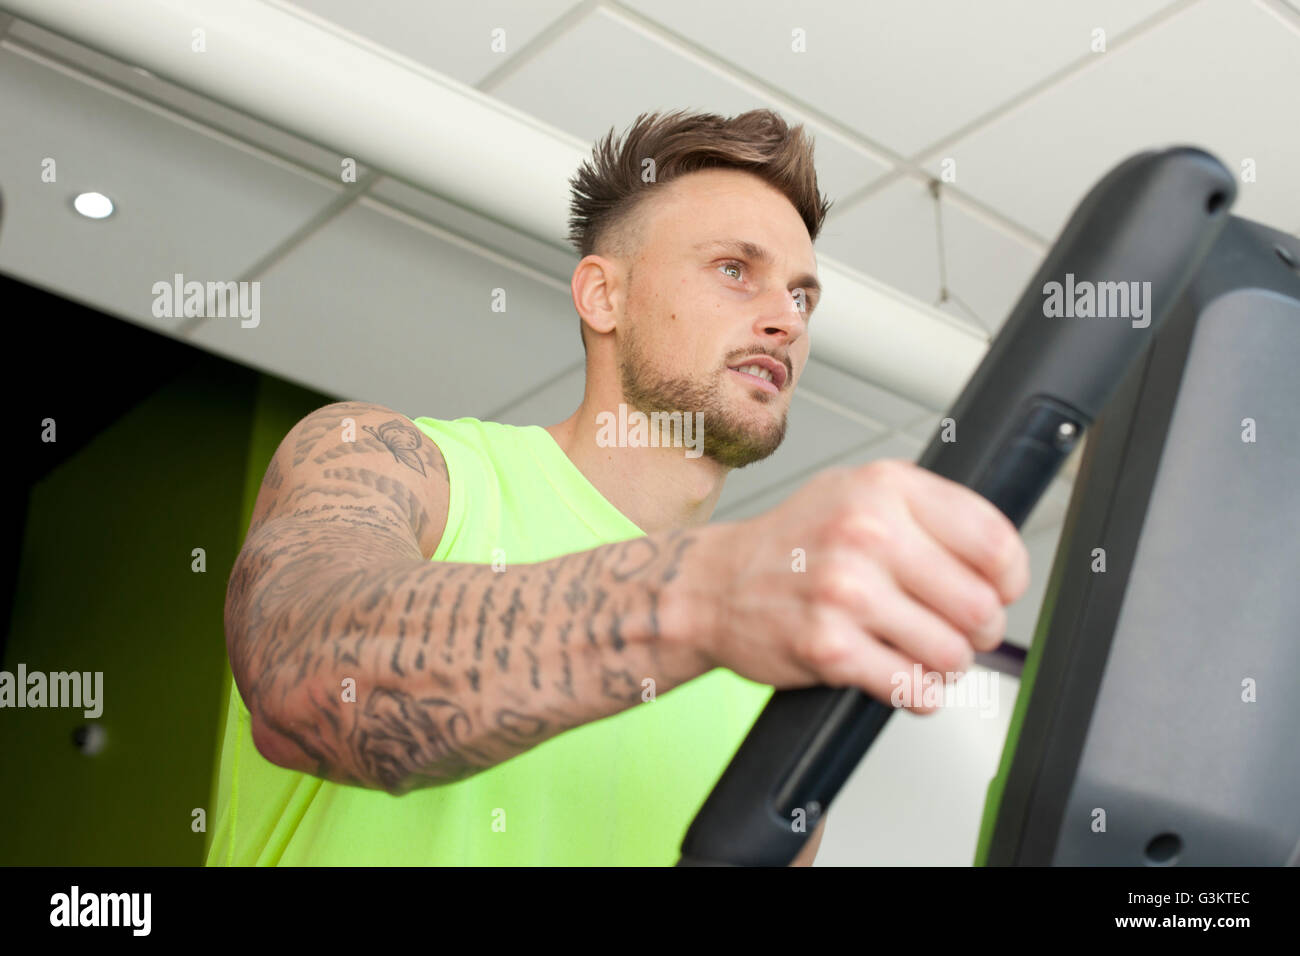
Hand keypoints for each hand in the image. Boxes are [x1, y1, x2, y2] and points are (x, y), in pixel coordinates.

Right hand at [691, 459, 1030, 710]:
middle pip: (979, 605)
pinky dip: (916, 691)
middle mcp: (867, 533)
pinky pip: (912, 688)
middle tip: (959, 630)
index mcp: (884, 488)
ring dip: (944, 664)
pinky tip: (894, 672)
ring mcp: (846, 592)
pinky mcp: (829, 647)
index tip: (999, 590)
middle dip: (979, 630)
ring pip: (951, 653)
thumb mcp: (856, 493)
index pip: (992, 539)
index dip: (1009, 577)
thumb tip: (999, 560)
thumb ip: (925, 512)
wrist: (715, 585)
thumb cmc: (792, 544)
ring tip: (917, 650)